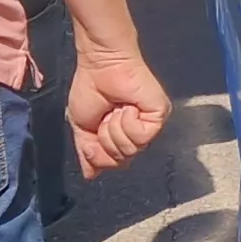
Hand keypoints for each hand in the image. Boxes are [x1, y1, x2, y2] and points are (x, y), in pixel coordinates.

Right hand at [70, 46, 170, 175]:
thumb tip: (90, 175)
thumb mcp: (82, 128)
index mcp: (120, 135)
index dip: (99, 155)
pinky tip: (127, 107)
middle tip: (105, 116)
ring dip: (114, 128)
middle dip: (105, 139)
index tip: (93, 132)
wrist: (98, 66)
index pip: (113, 163)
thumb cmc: (90, 88)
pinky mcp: (159, 114)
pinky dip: (128, 122)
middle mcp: (138, 132)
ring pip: (131, 149)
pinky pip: (142, 136)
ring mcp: (149, 124)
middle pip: (121, 159)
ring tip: (115, 109)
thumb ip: (87, 153)